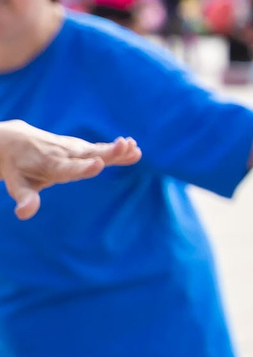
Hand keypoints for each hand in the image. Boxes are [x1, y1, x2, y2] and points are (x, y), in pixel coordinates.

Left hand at [0, 123, 138, 216]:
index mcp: (50, 165)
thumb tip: (23, 214)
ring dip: (116, 149)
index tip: (98, 164)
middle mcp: (64, 154)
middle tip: (124, 145)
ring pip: (97, 150)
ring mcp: (73, 149)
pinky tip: (134, 148)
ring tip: (134, 147)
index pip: (69, 167)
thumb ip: (25, 198)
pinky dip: (116, 150)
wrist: (14, 141)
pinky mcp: (81, 147)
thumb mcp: (16, 184)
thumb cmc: (17, 168)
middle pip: (89, 154)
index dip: (84, 167)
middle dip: (107, 152)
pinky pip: (100, 149)